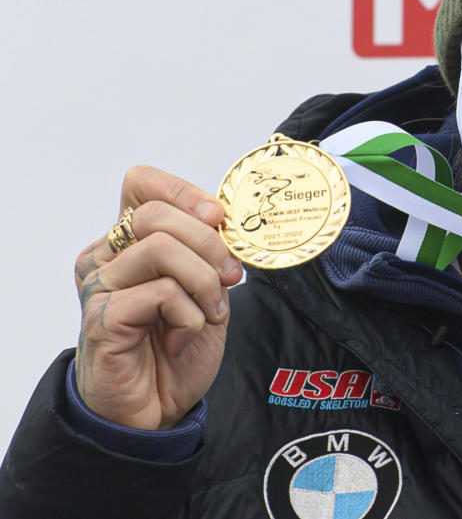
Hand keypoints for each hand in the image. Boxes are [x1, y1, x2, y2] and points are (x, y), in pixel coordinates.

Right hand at [73, 165, 243, 429]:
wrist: (156, 409)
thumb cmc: (178, 346)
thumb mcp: (204, 289)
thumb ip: (207, 253)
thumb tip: (222, 220)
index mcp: (128, 243)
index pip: (141, 183)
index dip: (184, 192)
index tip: (219, 219)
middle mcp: (105, 258)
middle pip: (155, 212)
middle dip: (208, 242)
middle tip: (229, 276)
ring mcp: (100, 287)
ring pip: (161, 249)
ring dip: (203, 282)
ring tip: (210, 312)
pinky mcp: (104, 318)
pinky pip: (162, 293)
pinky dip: (191, 315)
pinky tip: (185, 337)